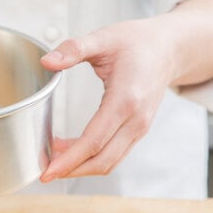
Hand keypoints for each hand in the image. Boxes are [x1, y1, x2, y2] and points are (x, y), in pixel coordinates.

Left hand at [39, 0, 212, 180]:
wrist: (168, 48)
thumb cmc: (137, 42)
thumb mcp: (103, 39)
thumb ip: (73, 49)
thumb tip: (47, 61)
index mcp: (126, 99)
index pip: (94, 140)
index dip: (70, 159)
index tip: (49, 170)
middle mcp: (136, 119)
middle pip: (102, 159)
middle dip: (71, 171)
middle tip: (44, 173)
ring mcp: (139, 127)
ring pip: (109, 161)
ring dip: (80, 166)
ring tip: (51, 159)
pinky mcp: (136, 130)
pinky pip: (113, 152)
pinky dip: (90, 157)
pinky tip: (68, 148)